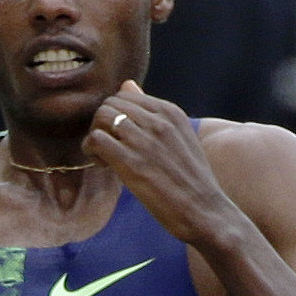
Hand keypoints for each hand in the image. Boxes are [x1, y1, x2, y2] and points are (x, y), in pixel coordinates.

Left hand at [87, 81, 246, 252]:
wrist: (204, 210)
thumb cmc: (190, 179)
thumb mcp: (179, 137)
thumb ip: (152, 112)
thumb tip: (126, 85)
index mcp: (170, 112)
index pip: (126, 96)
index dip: (117, 116)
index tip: (121, 137)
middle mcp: (158, 121)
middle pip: (110, 104)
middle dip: (102, 124)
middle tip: (108, 148)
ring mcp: (144, 141)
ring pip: (101, 118)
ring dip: (95, 137)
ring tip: (104, 157)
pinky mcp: (131, 163)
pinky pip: (96, 140)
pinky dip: (92, 151)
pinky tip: (102, 165)